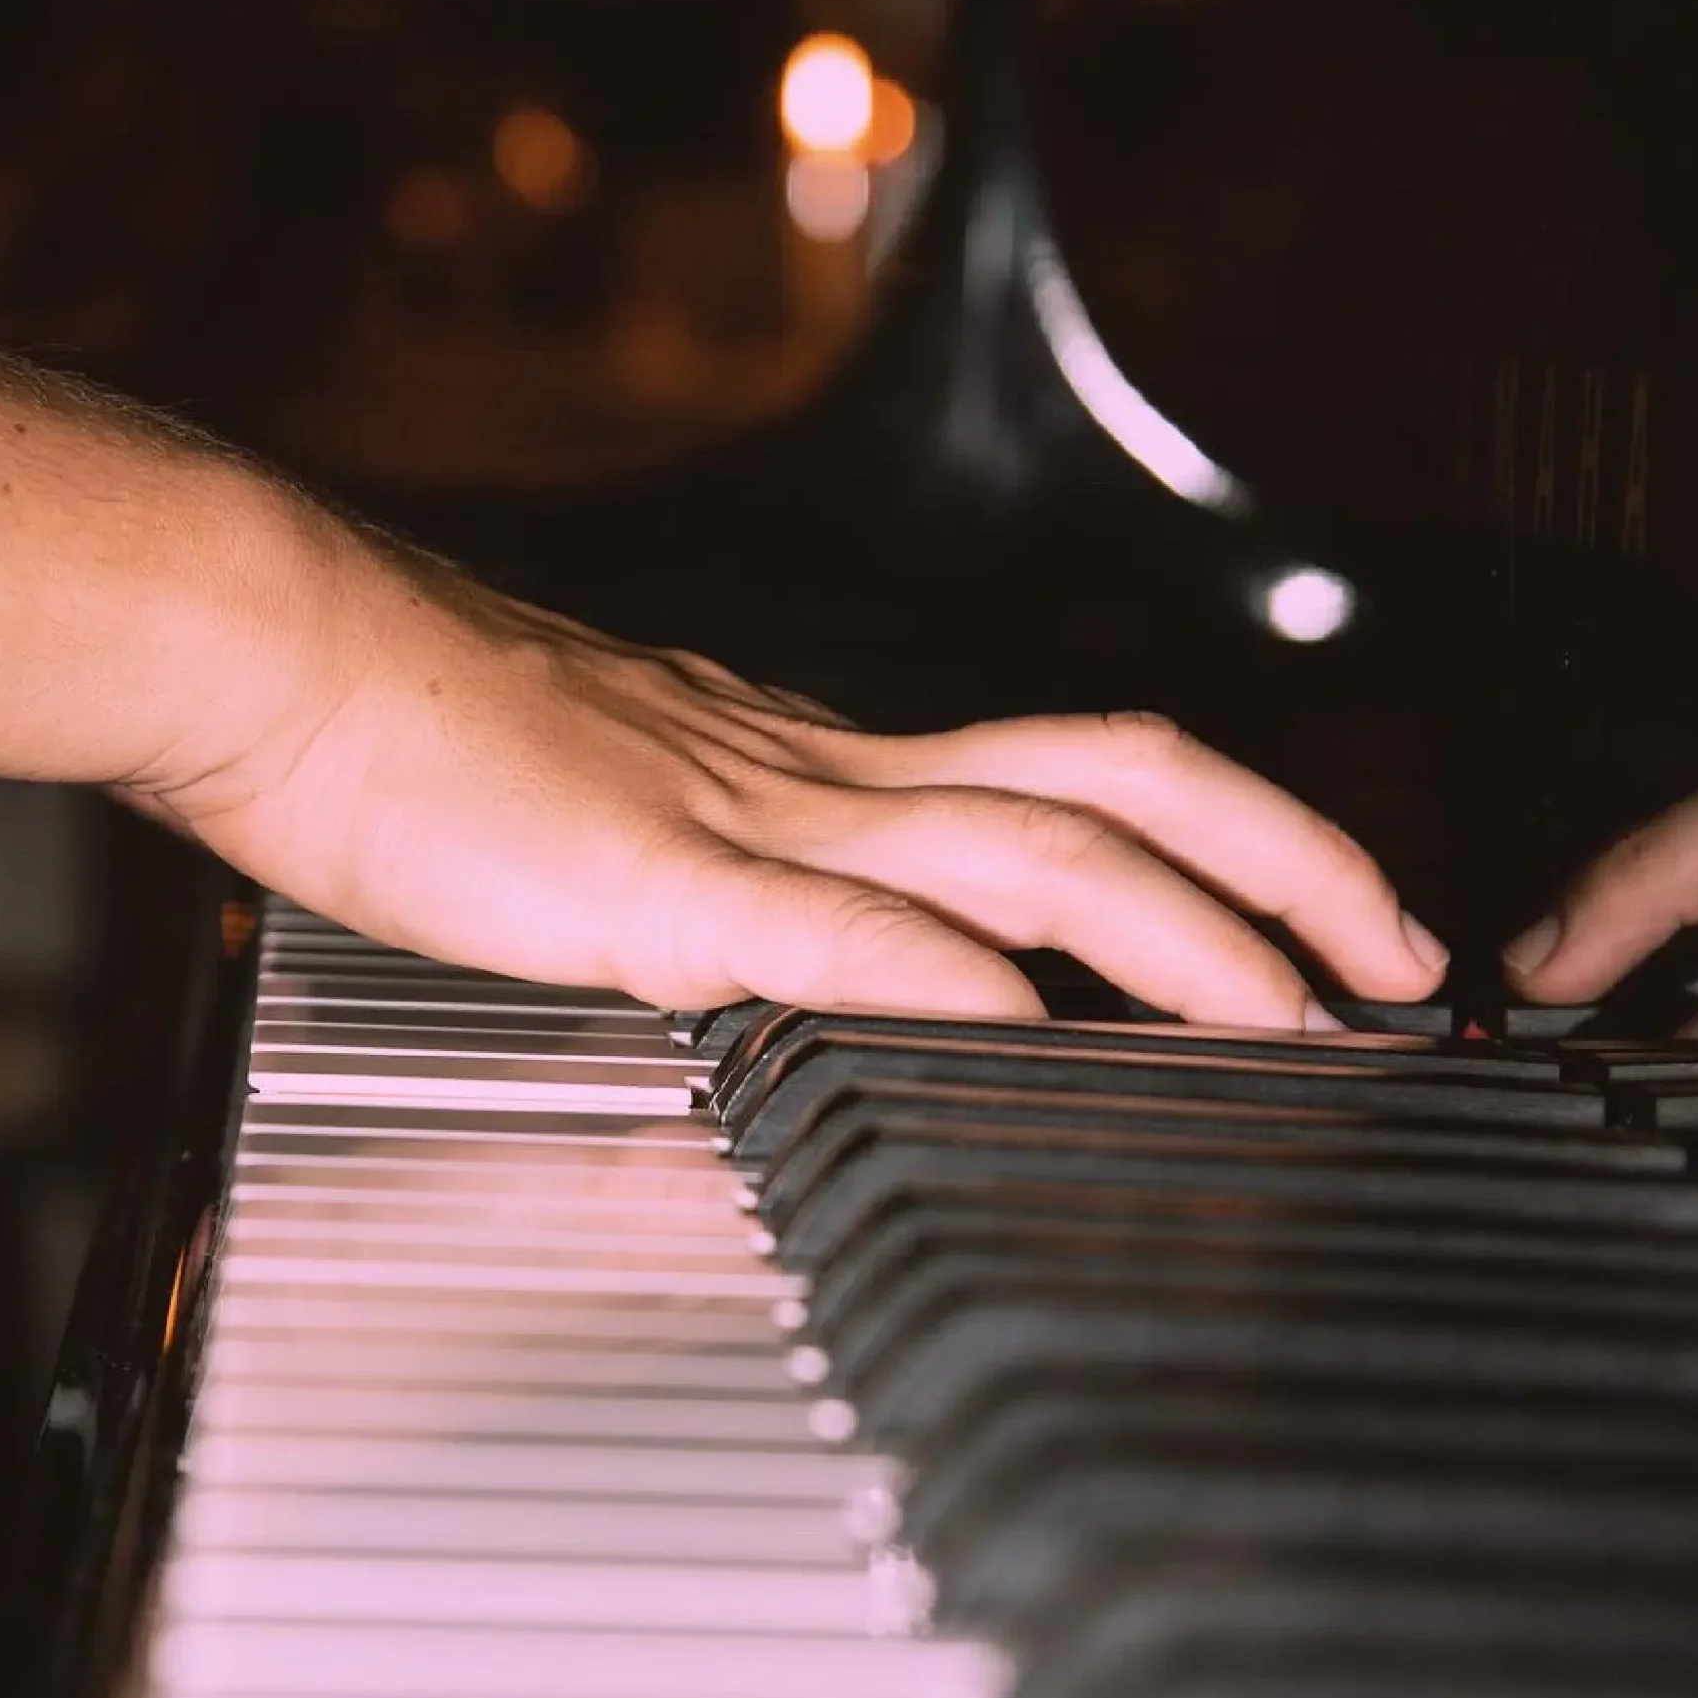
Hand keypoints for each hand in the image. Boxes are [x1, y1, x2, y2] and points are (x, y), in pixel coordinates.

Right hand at [140, 541, 1445, 1026]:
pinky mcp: (663, 887)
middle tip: (1400, 954)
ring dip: (1192, 935)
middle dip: (1288, 864)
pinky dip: (964, 991)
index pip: (1088, 770)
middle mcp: (836, 775)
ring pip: (1037, 857)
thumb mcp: (648, 793)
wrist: (297, 653)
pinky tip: (1047, 1044)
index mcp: (837, 762)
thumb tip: (847, 942)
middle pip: (1122, 785)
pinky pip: (850, 938)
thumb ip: (761, 868)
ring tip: (1304, 1016)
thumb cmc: (446, 734)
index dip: (1235, 830)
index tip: (1323, 910)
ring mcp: (762, 822)